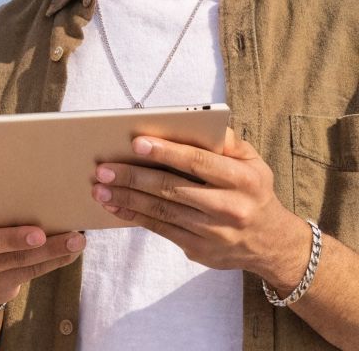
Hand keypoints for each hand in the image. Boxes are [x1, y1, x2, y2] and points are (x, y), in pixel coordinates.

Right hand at [0, 206, 84, 307]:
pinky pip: (33, 272)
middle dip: (16, 239)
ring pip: (19, 261)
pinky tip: (73, 252)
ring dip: (50, 250)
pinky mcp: (4, 286)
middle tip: (40, 234)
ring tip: (75, 240)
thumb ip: (1, 215)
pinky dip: (56, 260)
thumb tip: (45, 199)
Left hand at [93, 128, 309, 283]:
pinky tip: (115, 206)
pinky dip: (134, 217)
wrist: (273, 243)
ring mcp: (215, 232)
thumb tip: (195, 120)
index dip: (166, 152)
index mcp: (244, 180)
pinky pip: (161, 230)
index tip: (136, 143)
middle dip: (133, 177)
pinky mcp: (201, 250)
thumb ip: (227, 141)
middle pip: (173, 188)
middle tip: (103, 169)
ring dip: (126, 199)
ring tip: (99, 189)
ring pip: (162, 211)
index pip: (199, 162)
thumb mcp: (253, 163)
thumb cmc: (252, 192)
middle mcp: (231, 207)